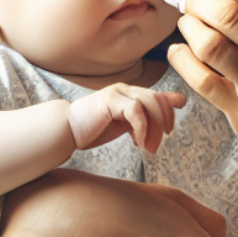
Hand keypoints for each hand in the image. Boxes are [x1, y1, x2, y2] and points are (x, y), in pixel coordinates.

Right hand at [68, 85, 185, 152]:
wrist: (67, 129)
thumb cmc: (93, 129)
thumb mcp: (124, 125)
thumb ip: (141, 120)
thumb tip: (164, 125)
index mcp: (132, 94)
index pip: (160, 95)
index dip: (171, 109)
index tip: (169, 130)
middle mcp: (127, 89)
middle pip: (159, 99)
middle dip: (164, 122)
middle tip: (158, 144)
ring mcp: (119, 92)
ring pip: (150, 103)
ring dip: (153, 129)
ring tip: (148, 148)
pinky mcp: (111, 99)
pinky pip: (135, 111)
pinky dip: (141, 128)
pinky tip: (138, 143)